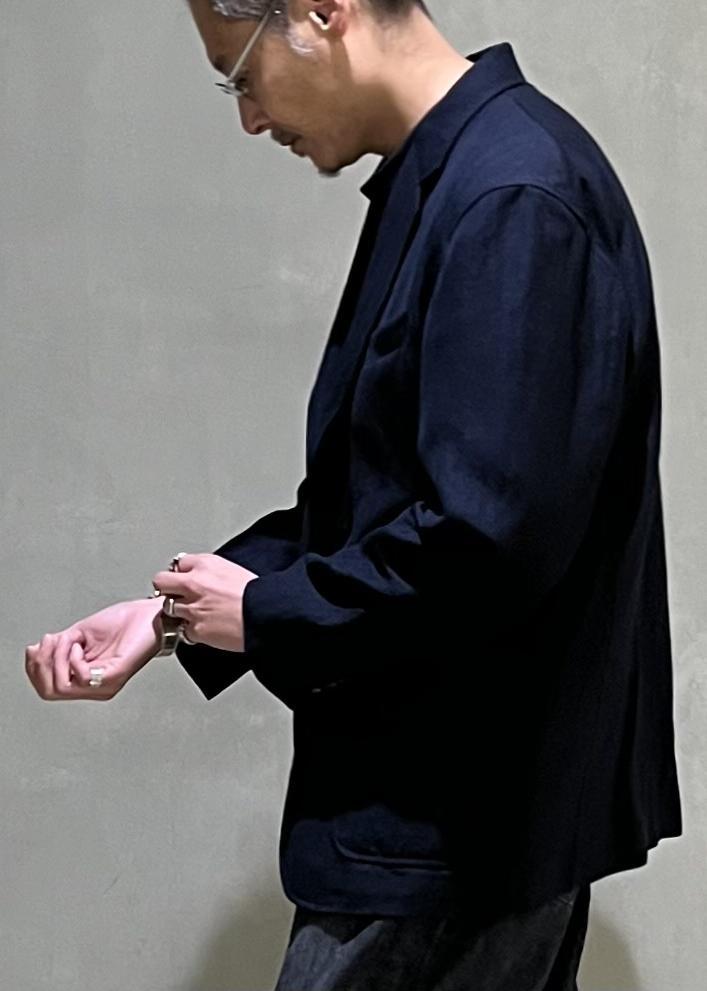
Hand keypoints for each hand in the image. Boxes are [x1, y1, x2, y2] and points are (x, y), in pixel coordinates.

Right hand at [25, 597, 163, 700]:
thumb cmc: (123, 623)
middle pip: (49, 692)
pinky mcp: (115, 676)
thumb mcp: (80, 634)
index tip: (34, 647)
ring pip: (61, 687)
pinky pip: (80, 677)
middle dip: (40, 665)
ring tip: (67, 641)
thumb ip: (59, 647)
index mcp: (86, 679)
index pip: (48, 690)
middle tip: (49, 643)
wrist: (150, 615)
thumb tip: (35, 652)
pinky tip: (80, 644)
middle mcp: (95, 688)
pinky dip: (73, 658)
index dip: (34, 669)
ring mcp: (105, 685)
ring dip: (55, 659)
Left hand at [152, 554, 257, 652]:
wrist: (266, 615)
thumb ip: (212, 571)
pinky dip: (192, 631)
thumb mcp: (234, 570)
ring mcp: (192, 607)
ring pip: (167, 607)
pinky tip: (205, 629)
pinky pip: (183, 630)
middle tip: (175, 595)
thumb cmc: (258, 594)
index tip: (184, 579)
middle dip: (167, 588)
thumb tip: (203, 576)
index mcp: (205, 564)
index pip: (179, 563)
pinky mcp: (195, 629)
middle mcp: (194, 583)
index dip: (182, 573)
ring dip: (177, 611)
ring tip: (194, 614)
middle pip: (161, 581)